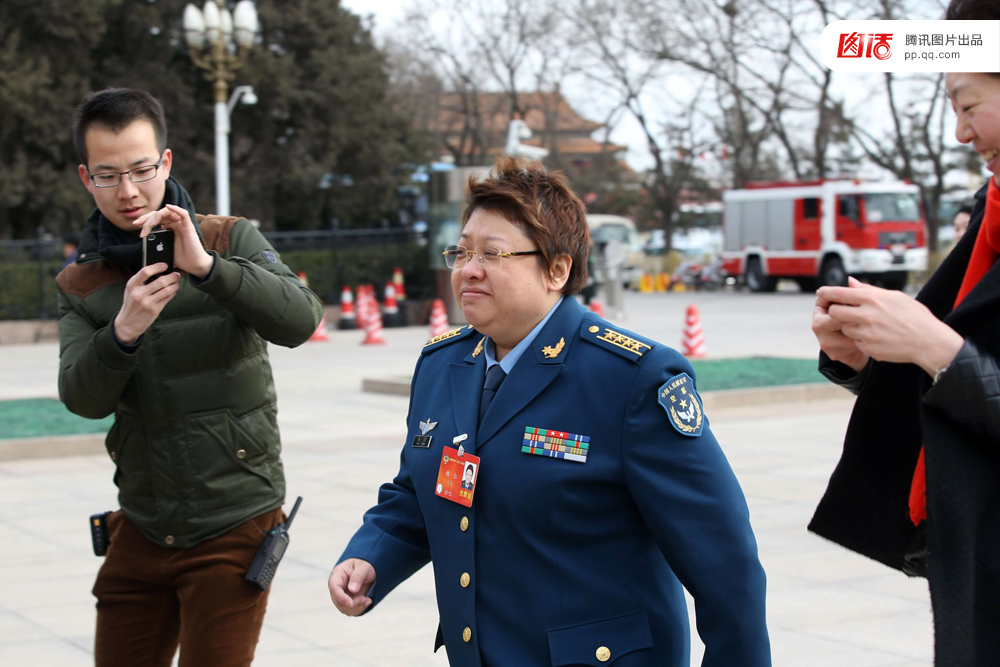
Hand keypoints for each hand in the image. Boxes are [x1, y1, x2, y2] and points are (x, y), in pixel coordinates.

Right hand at [113, 265, 181, 344]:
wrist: (128, 323)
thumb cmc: (131, 303)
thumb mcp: (131, 290)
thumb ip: (142, 281)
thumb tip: (159, 270)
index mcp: (131, 285)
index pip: (145, 272)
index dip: (157, 267)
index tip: (165, 265)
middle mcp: (138, 293)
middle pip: (160, 281)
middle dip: (172, 276)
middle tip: (177, 274)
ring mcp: (147, 303)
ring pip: (167, 290)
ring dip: (175, 285)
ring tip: (176, 282)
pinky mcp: (154, 310)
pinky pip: (167, 298)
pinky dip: (172, 293)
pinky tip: (173, 291)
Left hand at [133, 204, 212, 278]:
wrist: (194, 265)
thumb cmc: (181, 259)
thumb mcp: (163, 250)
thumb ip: (155, 244)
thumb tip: (144, 243)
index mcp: (168, 228)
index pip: (155, 218)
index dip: (144, 220)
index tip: (135, 225)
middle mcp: (175, 224)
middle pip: (158, 214)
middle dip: (146, 219)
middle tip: (137, 225)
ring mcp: (182, 224)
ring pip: (167, 212)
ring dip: (156, 216)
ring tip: (150, 225)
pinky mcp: (189, 227)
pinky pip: (183, 214)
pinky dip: (176, 209)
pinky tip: (168, 207)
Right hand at [328, 558, 375, 615]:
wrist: (368, 568)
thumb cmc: (364, 565)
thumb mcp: (363, 567)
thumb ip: (357, 577)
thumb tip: (352, 590)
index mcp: (337, 575)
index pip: (334, 588)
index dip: (341, 597)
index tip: (351, 603)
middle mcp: (336, 587)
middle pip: (338, 602)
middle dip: (353, 604)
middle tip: (365, 599)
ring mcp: (341, 595)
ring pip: (344, 609)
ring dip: (357, 607)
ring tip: (368, 600)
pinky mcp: (347, 602)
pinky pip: (350, 611)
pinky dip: (360, 609)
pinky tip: (367, 601)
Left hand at [820, 277, 963, 375]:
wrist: (929, 341)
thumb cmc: (914, 316)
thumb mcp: (894, 296)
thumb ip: (869, 290)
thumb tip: (850, 281)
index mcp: (872, 299)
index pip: (839, 294)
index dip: (827, 293)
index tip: (821, 293)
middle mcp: (866, 315)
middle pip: (834, 312)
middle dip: (836, 311)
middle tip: (843, 312)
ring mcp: (866, 333)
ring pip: (844, 328)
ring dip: (850, 326)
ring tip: (869, 326)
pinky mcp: (868, 347)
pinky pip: (855, 342)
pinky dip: (861, 340)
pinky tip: (877, 337)